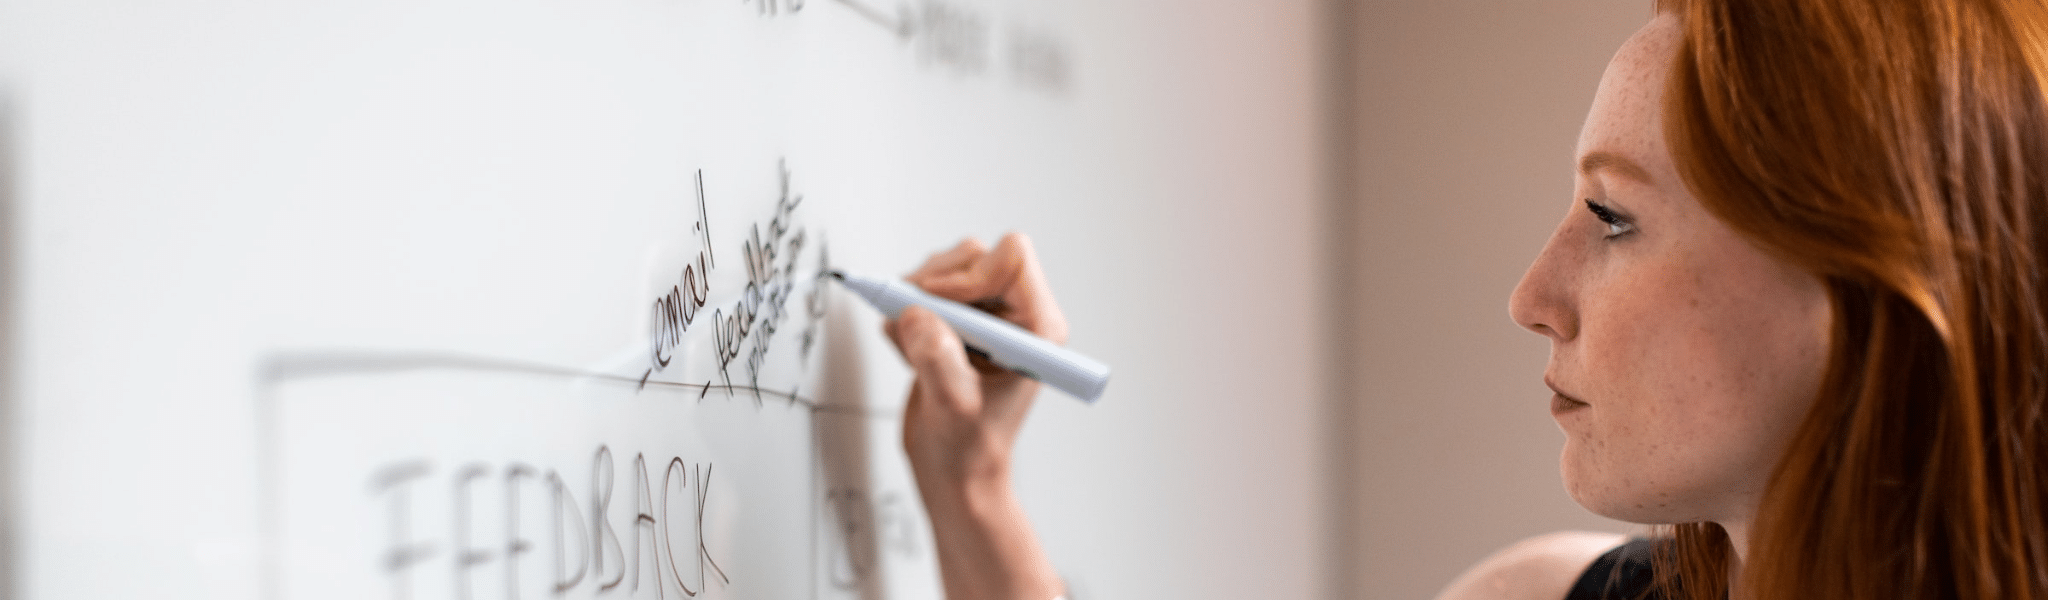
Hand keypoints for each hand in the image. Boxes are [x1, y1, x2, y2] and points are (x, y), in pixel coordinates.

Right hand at [884, 232, 1065, 599]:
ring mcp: (985, 317)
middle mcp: (1016, 316)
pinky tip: (909, 354)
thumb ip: (938, 358)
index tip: (938, 308)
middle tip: (914, 322)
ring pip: (946, 269)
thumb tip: (915, 315)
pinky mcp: (956, 323)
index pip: (1012, 258)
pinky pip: (923, 292)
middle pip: (974, 256)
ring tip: (912, 347)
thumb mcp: (954, 407)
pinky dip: (904, 315)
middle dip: (935, 285)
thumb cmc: (970, 450)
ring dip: (916, 300)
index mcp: (1037, 328)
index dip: (968, 275)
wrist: (954, 472)